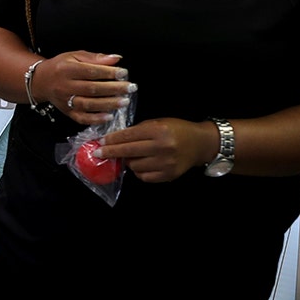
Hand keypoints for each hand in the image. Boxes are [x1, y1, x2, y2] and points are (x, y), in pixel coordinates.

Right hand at [33, 51, 131, 123]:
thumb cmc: (61, 67)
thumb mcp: (74, 56)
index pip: (90, 71)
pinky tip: (108, 116)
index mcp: (67, 69)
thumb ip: (95, 58)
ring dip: (108, 104)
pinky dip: (95, 119)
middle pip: (91, 89)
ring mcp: (65, 101)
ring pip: (88, 104)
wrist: (41, 81)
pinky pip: (81, 118)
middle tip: (130, 87)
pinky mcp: (66, 112)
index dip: (108, 73)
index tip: (123, 73)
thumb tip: (116, 59)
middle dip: (113, 89)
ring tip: (124, 101)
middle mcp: (64, 86)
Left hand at [97, 118, 217, 182]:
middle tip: (98, 153)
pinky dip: (139, 171)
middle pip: (128, 152)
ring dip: (128, 161)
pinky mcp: (168, 175)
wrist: (201, 143)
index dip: (112, 140)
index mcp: (159, 130)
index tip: (99, 142)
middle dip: (110, 152)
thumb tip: (113, 140)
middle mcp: (163, 147)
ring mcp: (166, 163)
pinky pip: (144, 176)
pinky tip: (143, 164)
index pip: (128, 136)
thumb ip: (137, 131)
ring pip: (134, 166)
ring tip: (133, 156)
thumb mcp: (158, 123)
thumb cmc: (177, 130)